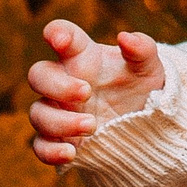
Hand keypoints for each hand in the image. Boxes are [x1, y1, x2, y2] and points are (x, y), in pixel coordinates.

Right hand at [27, 20, 168, 165]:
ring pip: (37, 113)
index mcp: (82, 57)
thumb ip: (142, 49)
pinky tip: (72, 153)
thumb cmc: (140, 87)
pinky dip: (50, 151)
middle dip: (58, 85)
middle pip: (38, 75)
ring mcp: (59, 112)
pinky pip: (40, 146)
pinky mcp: (59, 140)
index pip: (61, 35)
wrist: (144, 125)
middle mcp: (64, 82)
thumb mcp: (148, 68)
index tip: (59, 40)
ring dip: (60, 121)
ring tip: (92, 125)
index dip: (56, 33)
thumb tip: (125, 37)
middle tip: (87, 92)